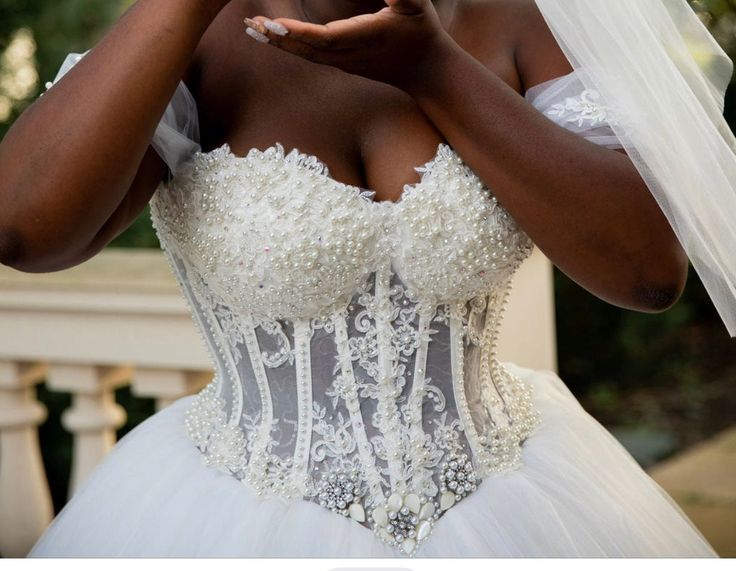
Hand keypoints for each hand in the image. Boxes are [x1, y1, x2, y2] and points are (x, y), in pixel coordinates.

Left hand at [243, 0, 455, 88]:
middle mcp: (350, 54)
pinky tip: (273, 38)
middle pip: (307, 49)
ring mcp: (345, 62)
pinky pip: (311, 56)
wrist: (426, 70)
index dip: (298, 32)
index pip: (325, 38)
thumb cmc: (422, 31)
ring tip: (252, 30)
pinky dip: (289, 47)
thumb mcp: (416, 3)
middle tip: (250, 24)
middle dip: (278, 38)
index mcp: (365, 37)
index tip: (275, 23)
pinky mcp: (343, 63)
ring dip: (278, 44)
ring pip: (306, 55)